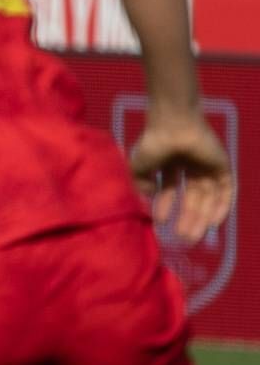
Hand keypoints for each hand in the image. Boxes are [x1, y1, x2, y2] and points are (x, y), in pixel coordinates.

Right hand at [129, 112, 234, 245]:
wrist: (174, 126)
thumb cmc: (154, 144)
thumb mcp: (139, 168)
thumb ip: (142, 185)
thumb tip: (149, 198)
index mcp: (170, 165)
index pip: (170, 190)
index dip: (166, 207)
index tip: (161, 223)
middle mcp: (190, 168)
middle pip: (192, 198)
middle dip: (187, 218)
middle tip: (182, 238)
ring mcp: (208, 167)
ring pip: (208, 198)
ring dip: (202, 217)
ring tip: (193, 235)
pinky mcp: (223, 167)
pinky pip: (225, 191)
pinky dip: (221, 207)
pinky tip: (213, 223)